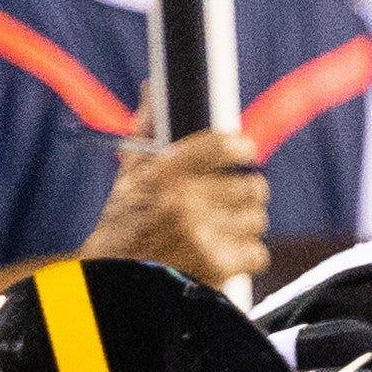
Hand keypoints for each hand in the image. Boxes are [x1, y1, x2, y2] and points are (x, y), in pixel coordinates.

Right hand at [83, 128, 272, 288]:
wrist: (114, 284)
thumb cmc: (123, 226)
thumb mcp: (130, 175)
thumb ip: (147, 130)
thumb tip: (154, 87)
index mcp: (164, 171)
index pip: (222, 144)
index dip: (242, 148)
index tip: (246, 152)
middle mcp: (183, 200)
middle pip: (252, 186)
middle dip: (248, 194)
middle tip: (236, 200)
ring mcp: (201, 234)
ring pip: (257, 220)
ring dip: (247, 227)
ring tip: (225, 231)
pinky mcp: (215, 265)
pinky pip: (257, 253)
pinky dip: (247, 258)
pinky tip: (227, 257)